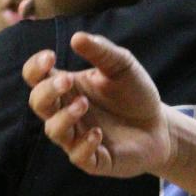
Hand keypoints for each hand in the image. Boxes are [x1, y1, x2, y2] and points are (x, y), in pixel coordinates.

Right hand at [24, 32, 174, 177]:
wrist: (160, 124)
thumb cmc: (135, 93)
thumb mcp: (122, 66)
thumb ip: (101, 51)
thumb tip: (77, 36)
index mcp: (67, 87)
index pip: (36, 78)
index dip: (36, 67)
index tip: (51, 56)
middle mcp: (66, 112)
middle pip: (38, 103)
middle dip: (47, 91)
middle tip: (67, 80)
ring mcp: (76, 137)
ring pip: (53, 131)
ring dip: (64, 117)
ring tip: (83, 104)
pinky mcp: (94, 159)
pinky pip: (78, 156)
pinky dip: (84, 144)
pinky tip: (98, 133)